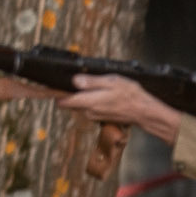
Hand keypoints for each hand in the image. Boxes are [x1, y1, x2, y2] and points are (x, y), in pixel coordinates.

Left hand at [58, 74, 183, 144]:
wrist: (143, 111)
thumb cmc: (130, 95)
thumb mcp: (111, 81)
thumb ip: (91, 82)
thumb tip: (75, 80)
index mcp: (88, 102)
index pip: (63, 101)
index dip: (56, 93)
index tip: (52, 84)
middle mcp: (88, 112)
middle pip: (69, 102)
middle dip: (70, 92)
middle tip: (78, 80)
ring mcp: (93, 116)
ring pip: (79, 104)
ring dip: (82, 95)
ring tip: (94, 85)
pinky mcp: (99, 117)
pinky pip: (88, 107)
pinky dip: (90, 100)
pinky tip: (101, 93)